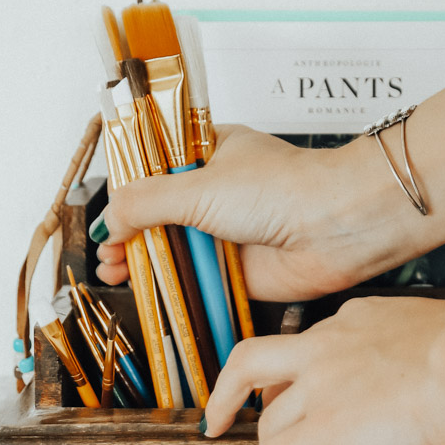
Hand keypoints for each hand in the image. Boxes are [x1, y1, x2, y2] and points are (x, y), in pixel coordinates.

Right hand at [96, 125, 407, 300]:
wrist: (337, 228)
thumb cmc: (284, 190)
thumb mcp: (198, 186)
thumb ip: (145, 201)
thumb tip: (111, 220)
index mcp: (211, 152)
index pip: (156, 166)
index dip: (129, 189)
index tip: (107, 210)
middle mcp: (218, 191)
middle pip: (160, 213)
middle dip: (130, 233)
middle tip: (109, 250)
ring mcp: (228, 231)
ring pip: (175, 249)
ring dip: (144, 262)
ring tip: (117, 270)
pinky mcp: (238, 269)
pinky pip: (196, 281)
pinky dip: (172, 288)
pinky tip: (148, 291)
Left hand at [201, 296, 444, 444]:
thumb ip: (430, 357)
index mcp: (358, 319)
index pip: (311, 343)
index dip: (297, 371)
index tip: (301, 389)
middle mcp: (327, 345)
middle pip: (259, 370)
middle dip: (241, 398)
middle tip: (233, 418)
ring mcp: (319, 386)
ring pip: (267, 421)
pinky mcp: (321, 429)